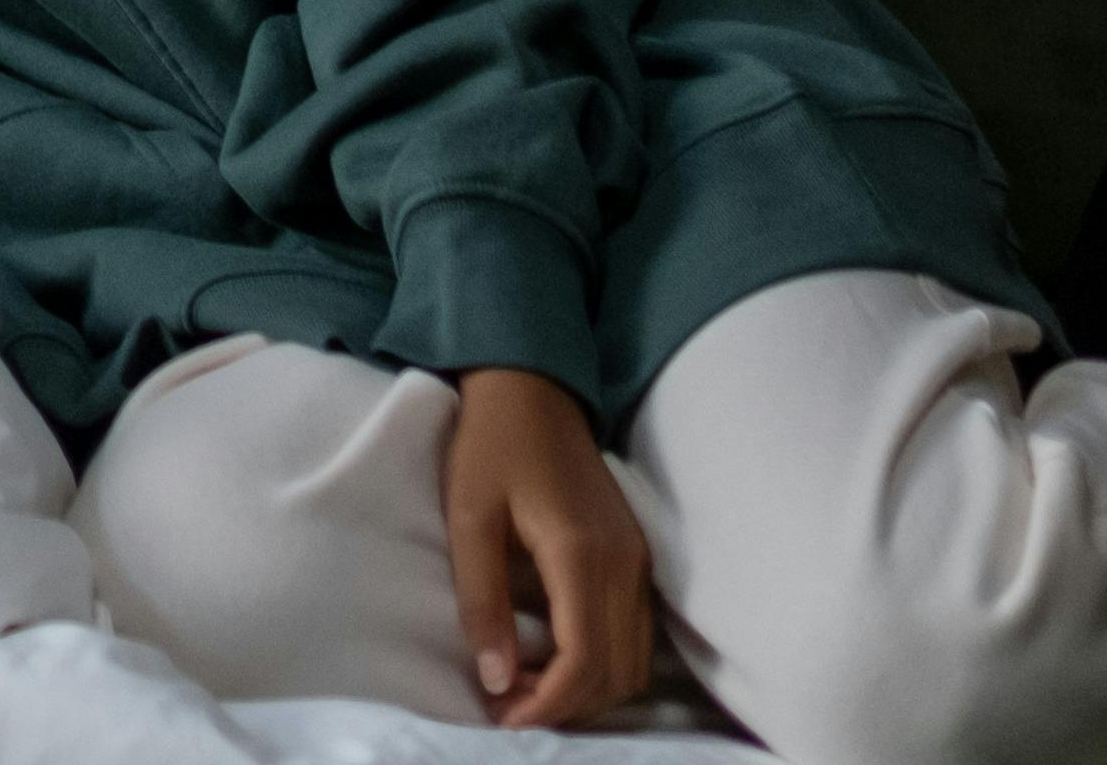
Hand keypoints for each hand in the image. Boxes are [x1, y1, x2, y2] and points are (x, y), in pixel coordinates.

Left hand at [444, 367, 653, 728]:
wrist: (531, 389)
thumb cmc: (491, 447)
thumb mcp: (468, 519)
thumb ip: (482, 602)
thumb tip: (497, 681)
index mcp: (581, 554)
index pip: (585, 662)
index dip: (548, 705)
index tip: (504, 717)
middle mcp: (624, 564)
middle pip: (616, 674)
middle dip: (566, 706)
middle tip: (510, 707)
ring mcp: (638, 560)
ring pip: (633, 661)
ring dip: (587, 690)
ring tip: (528, 686)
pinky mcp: (636, 556)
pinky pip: (634, 635)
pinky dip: (602, 663)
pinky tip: (555, 658)